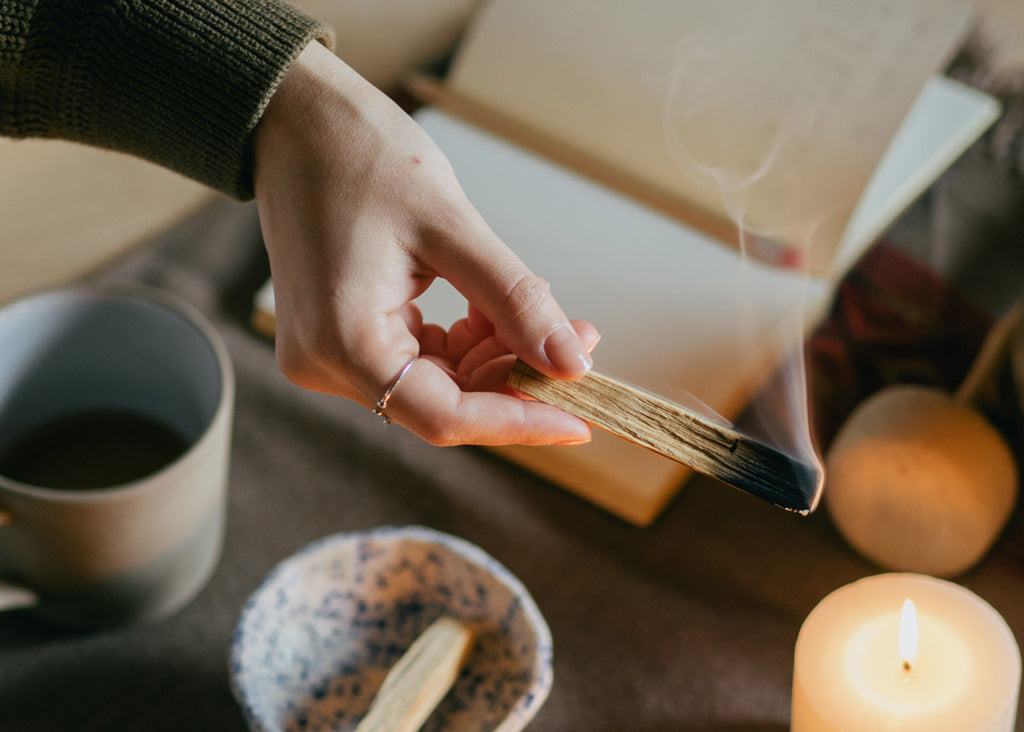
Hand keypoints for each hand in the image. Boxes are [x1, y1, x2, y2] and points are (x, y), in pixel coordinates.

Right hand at [252, 42, 598, 445]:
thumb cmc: (358, 154)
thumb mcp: (452, 228)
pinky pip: (415, 359)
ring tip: (542, 314)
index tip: (581, 418)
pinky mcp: (339, 334)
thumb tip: (569, 363)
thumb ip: (514, 301)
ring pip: (435, 384)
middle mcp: (326, 362)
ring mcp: (328, 351)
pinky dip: (462, 343)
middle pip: (443, 404)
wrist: (294, 120)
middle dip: (516, 377)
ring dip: (493, 357)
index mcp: (344, 341)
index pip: (445, 416)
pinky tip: (492, 310)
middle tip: (577, 341)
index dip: (520, 421)